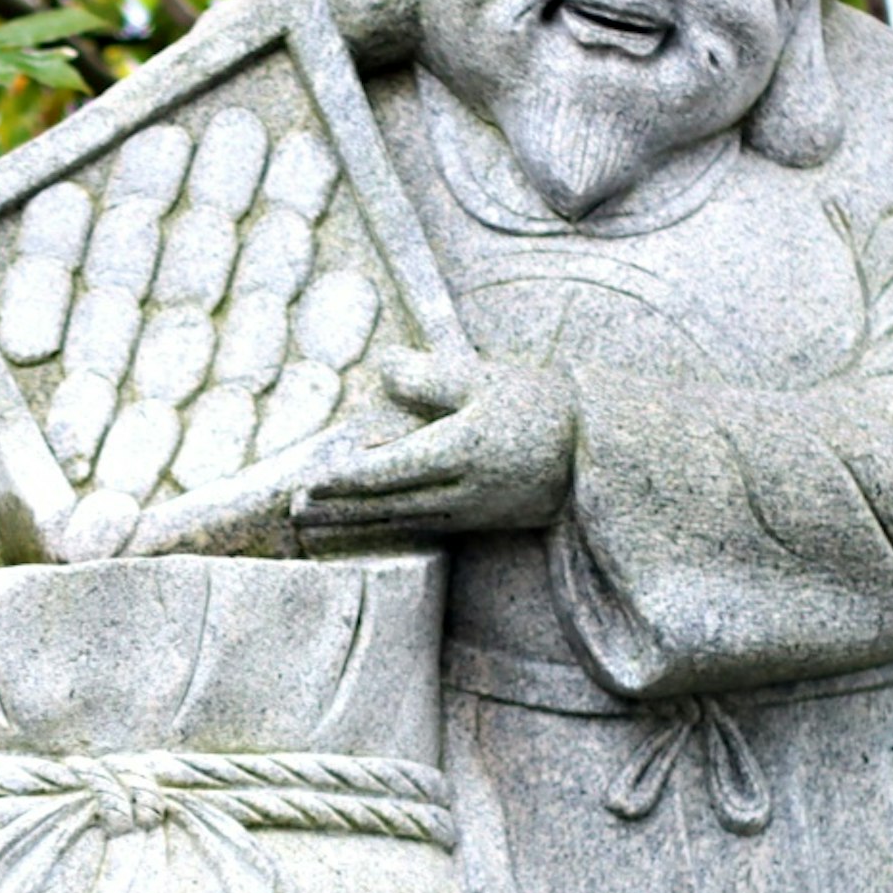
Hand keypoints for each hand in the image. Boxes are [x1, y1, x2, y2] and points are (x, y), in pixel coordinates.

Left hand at [290, 349, 574, 534]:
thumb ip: (431, 376)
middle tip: (295, 509)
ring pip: (404, 519)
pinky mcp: (484, 521)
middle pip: (388, 503)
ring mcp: (474, 510)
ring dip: (357, 522)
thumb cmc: (540, 403)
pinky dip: (391, 525)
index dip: (347, 479)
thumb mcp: (485, 378)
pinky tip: (368, 524)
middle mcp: (465, 489)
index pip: (390, 471)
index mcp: (463, 451)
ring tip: (315, 522)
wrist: (597, 450)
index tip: (311, 483)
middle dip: (339, 508)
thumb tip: (384, 366)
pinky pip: (428, 526)